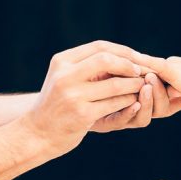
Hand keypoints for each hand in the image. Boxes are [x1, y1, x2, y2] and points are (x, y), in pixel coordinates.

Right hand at [22, 41, 147, 155]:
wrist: (38, 132)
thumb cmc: (58, 102)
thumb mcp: (65, 77)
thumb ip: (88, 65)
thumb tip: (128, 56)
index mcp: (62, 61)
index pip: (99, 47)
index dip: (122, 51)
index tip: (137, 58)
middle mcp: (65, 76)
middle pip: (107, 60)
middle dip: (129, 65)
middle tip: (142, 72)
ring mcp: (73, 96)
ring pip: (115, 84)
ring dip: (133, 85)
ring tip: (142, 87)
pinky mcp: (81, 115)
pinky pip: (114, 103)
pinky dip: (128, 101)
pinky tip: (134, 102)